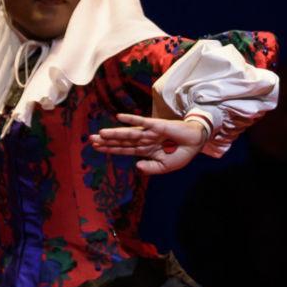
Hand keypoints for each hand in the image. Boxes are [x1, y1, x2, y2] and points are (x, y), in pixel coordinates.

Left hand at [89, 113, 208, 174]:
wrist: (196, 143)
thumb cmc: (182, 154)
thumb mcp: (166, 167)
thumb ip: (151, 168)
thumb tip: (136, 166)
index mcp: (146, 150)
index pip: (124, 149)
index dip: (111, 149)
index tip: (97, 148)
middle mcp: (144, 140)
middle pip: (122, 141)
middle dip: (107, 141)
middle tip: (90, 140)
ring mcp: (149, 132)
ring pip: (128, 133)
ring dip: (114, 132)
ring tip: (100, 133)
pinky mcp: (157, 125)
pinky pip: (142, 122)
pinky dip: (131, 119)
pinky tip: (119, 117)